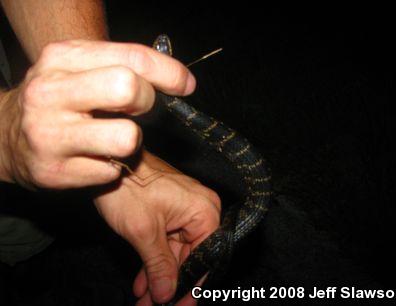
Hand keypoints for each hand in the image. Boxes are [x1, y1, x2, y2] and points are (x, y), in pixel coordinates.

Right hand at [0, 40, 194, 188]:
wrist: (6, 136)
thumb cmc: (57, 99)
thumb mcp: (79, 69)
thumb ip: (122, 65)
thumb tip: (178, 79)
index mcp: (62, 58)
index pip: (131, 58)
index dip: (168, 72)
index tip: (185, 85)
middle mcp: (50, 93)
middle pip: (128, 88)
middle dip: (145, 101)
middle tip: (134, 109)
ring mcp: (49, 135)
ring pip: (127, 137)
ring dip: (130, 141)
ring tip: (112, 138)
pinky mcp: (54, 172)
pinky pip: (111, 170)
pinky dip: (110, 166)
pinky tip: (93, 158)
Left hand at [94, 150, 220, 304]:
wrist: (107, 160)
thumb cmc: (128, 185)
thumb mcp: (144, 232)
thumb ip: (159, 265)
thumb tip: (167, 294)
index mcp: (204, 212)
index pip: (205, 259)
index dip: (191, 286)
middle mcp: (200, 210)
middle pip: (191, 258)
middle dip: (170, 284)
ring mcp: (185, 210)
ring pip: (177, 253)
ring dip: (159, 276)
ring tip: (144, 300)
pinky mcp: (170, 211)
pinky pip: (168, 241)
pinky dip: (154, 260)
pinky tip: (142, 282)